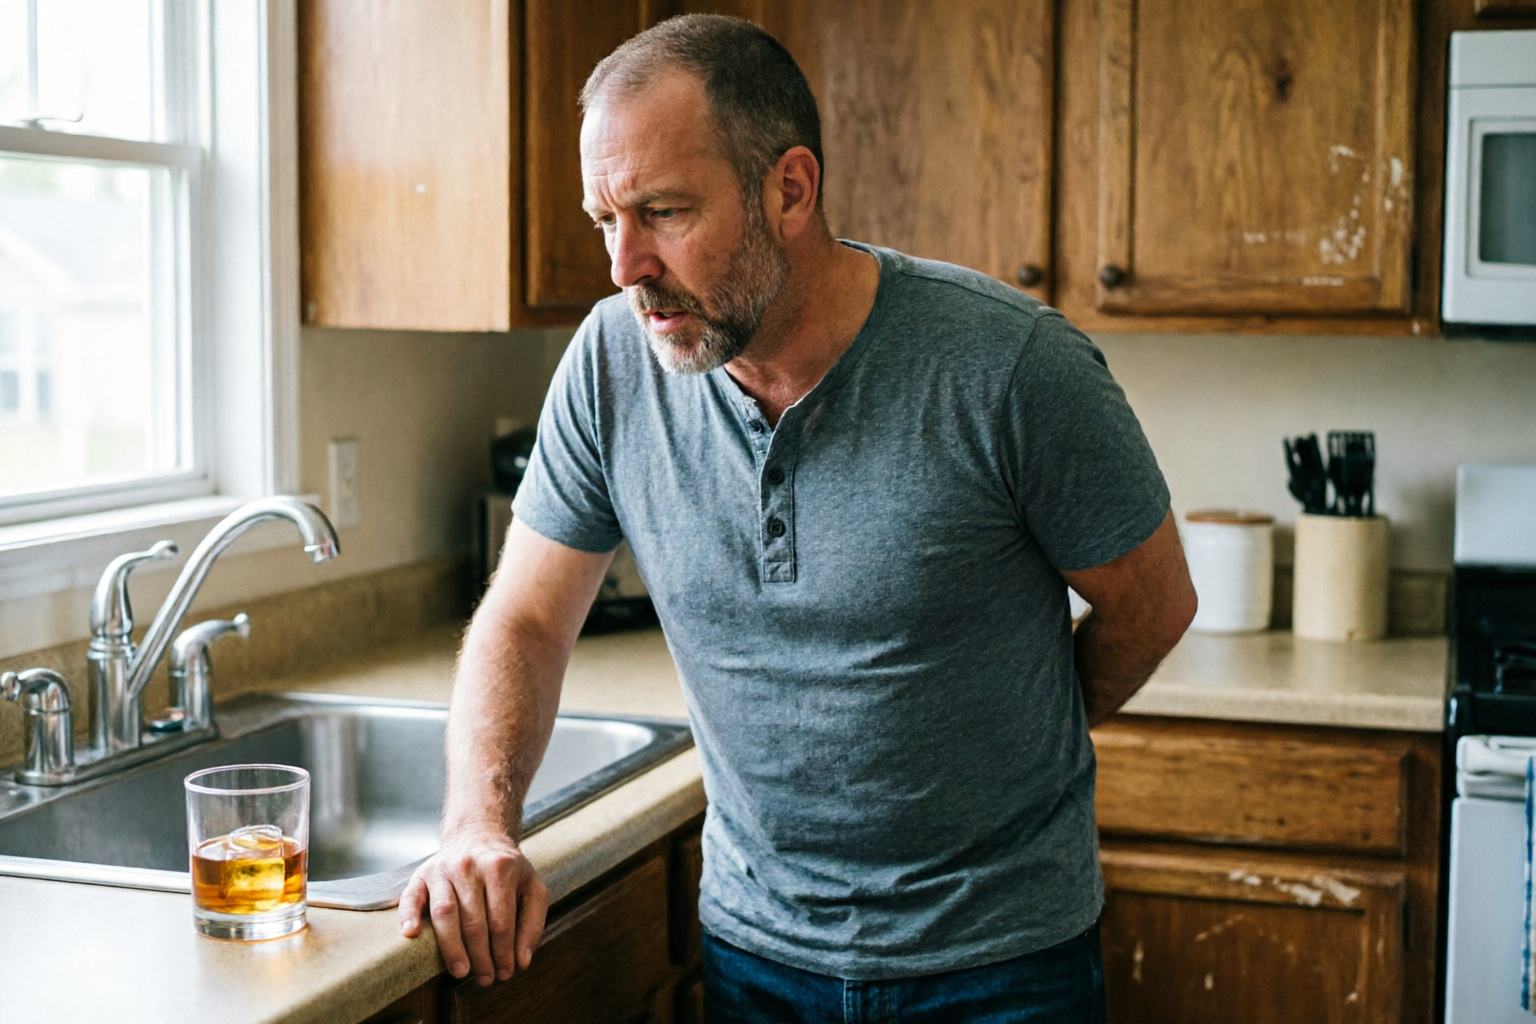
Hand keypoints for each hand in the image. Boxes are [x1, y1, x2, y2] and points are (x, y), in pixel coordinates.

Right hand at [398, 829, 550, 986]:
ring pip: (444, 912)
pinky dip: (408, 914)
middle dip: (480, 956)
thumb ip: (532, 924)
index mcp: (500, 868)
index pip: (501, 920)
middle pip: (473, 921)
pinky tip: (411, 933)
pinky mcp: (421, 874)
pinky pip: (411, 895)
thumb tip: (522, 961)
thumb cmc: (507, 870)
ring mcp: (443, 869)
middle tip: (486, 979)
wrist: (478, 837)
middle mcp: (469, 866)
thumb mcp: (532, 888)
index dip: (504, 951)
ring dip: (452, 947)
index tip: (506, 973)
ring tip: (460, 971)